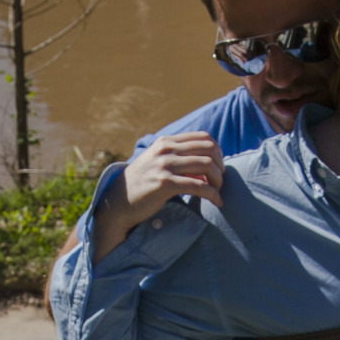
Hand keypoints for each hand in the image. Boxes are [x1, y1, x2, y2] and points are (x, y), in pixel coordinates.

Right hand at [93, 133, 224, 258]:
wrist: (119, 202)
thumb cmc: (142, 184)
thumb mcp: (158, 163)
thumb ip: (179, 158)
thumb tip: (209, 165)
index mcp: (166, 141)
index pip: (204, 137)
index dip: (218, 152)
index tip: (218, 167)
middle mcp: (166, 149)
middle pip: (209, 149)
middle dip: (220, 166)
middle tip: (220, 181)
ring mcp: (164, 165)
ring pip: (207, 165)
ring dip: (218, 180)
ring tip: (218, 192)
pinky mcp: (165, 184)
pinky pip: (199, 186)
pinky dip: (213, 194)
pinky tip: (217, 202)